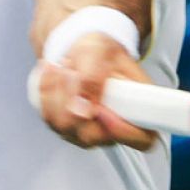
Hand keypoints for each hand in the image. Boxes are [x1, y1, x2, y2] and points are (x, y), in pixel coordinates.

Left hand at [34, 32, 158, 151]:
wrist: (84, 52)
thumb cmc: (102, 51)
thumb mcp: (99, 50)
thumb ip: (93, 77)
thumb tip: (83, 110)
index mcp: (140, 110)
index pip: (142, 139)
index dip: (122, 129)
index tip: (101, 108)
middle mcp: (115, 128)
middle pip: (91, 136)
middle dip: (74, 99)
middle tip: (73, 69)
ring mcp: (89, 132)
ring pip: (64, 127)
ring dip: (58, 91)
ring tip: (65, 66)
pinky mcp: (66, 129)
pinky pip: (49, 118)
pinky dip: (47, 91)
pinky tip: (54, 73)